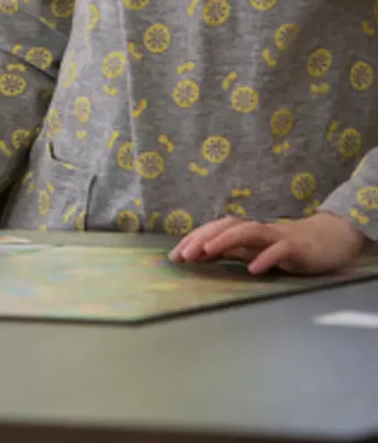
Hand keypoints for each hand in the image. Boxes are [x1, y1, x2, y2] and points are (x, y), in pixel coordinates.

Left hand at [169, 212, 366, 274]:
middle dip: (202, 239)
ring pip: (247, 232)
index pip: (212, 231)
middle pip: (224, 227)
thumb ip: (227, 251)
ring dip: (225, 240)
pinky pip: (279, 250)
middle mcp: (254, 230)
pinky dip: (265, 258)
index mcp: (242, 231)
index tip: (173, 257)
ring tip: (207, 252)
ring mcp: (274, 237)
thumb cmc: (281, 247)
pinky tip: (253, 269)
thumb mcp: (250, 250)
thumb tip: (197, 255)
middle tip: (183, 255)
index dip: (192, 241)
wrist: (325, 241)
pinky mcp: (295, 248)